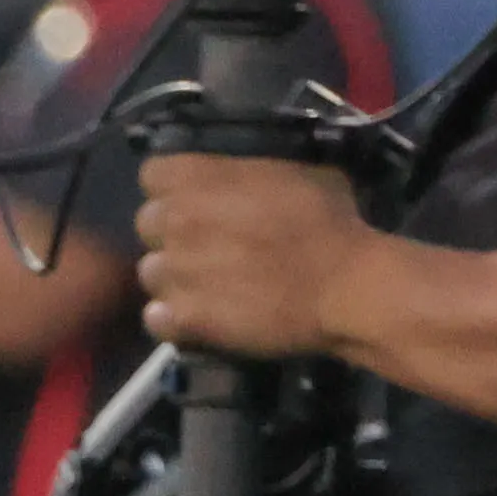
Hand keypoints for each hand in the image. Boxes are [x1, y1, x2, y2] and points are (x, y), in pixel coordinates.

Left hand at [131, 150, 370, 363]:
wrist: (348, 286)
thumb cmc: (331, 223)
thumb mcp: (298, 175)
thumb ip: (251, 176)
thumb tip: (245, 181)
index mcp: (198, 178)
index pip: (153, 175)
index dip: (174, 188)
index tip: (195, 199)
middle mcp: (175, 221)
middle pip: (148, 224)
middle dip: (172, 232)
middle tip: (206, 244)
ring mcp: (176, 272)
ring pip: (151, 273)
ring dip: (174, 278)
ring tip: (208, 285)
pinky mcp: (185, 318)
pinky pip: (156, 318)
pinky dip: (173, 320)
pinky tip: (199, 317)